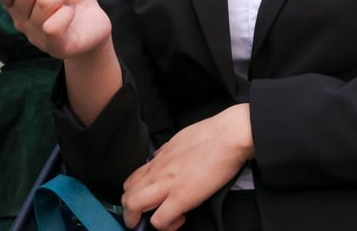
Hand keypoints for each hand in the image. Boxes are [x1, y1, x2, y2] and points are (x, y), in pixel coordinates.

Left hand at [121, 104, 253, 229]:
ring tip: (156, 222)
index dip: (134, 195)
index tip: (145, 201)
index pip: (132, 180)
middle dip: (130, 211)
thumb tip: (162, 157)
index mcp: (159, 158)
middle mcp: (158, 171)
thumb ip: (168, 152)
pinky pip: (159, 220)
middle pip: (127, 195)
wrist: (229, 134)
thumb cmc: (213, 133)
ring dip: (138, 219)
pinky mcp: (181, 198)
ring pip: (133, 206)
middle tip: (144, 218)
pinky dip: (165, 226)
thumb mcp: (181, 139)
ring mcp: (167, 184)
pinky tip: (180, 219)